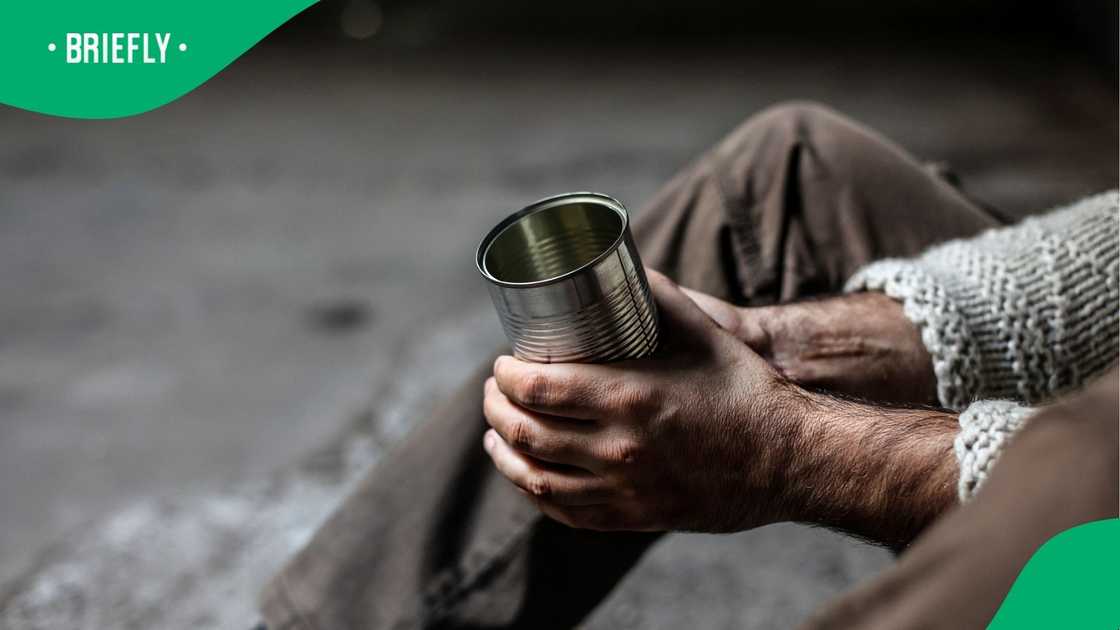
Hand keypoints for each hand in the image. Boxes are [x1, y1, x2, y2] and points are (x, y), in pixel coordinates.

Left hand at [482, 269, 959, 545]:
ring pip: (537, 478)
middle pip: (527, 432)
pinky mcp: (635, 516)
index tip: (502, 363)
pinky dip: (535, 492)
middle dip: (498, 408)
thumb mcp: (703, 333)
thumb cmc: (746, 390)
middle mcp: (619, 448)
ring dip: (505, 453)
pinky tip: (528, 474)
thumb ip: (658, 296)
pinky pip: (567, 512)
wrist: (789, 459)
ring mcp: (625, 489)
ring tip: (497, 434)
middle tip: (496, 391)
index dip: (507, 376)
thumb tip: (619, 268)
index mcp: (629, 397)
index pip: (539, 389)